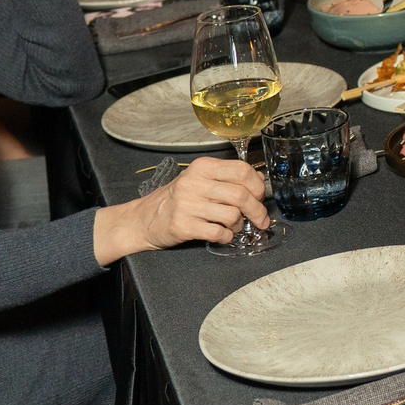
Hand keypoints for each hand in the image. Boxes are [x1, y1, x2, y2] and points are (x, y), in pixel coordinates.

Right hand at [100, 157, 269, 259]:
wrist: (143, 219)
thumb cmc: (177, 199)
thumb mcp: (201, 180)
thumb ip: (229, 178)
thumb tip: (259, 180)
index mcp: (202, 167)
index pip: (242, 170)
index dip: (257, 185)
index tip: (261, 196)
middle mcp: (194, 182)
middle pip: (241, 195)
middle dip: (257, 210)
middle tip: (261, 219)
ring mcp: (187, 204)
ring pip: (232, 215)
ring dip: (239, 225)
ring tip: (233, 226)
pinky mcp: (183, 225)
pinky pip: (218, 232)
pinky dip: (226, 237)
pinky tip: (222, 235)